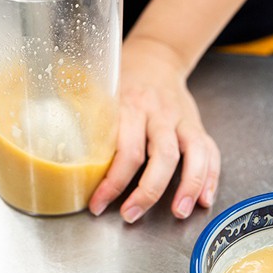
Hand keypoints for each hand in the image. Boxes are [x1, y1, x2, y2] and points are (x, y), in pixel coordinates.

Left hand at [88, 36, 220, 222]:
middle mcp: (159, 114)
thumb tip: (62, 160)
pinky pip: (211, 151)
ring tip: (179, 213)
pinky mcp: (198, 126)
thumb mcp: (101, 93)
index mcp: (130, 106)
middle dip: (149, 191)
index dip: (112, 183)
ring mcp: (182, 120)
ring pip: (194, 154)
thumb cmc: (123, 80)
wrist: (157, 57)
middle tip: (131, 215)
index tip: (98, 205)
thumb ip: (88, 121)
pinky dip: (211, 177)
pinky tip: (204, 200)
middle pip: (162, 156)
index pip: (126, 151)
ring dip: (189, 186)